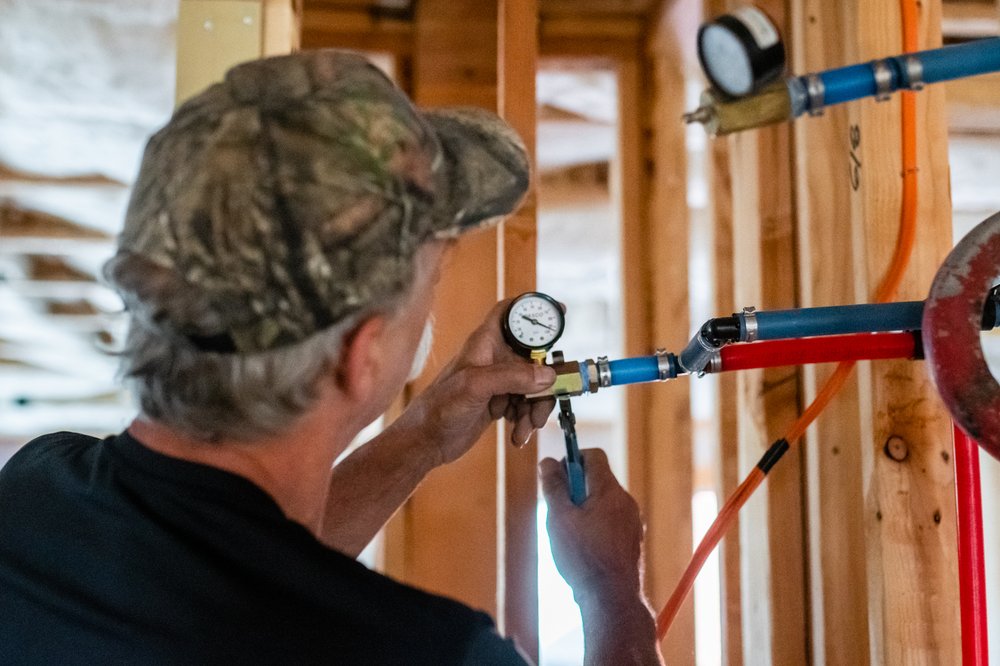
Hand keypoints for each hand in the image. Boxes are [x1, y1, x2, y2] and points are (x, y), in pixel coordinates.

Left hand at [396, 300, 557, 466]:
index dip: (534, 306)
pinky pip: (526, 406)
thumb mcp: (475, 386)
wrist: (426, 441)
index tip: (559, 311)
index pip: (511, 313)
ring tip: (526, 426)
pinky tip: (517, 435)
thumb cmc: (439, 407)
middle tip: (545, 399)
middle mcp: (494, 358)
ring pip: (534, 385)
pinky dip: (527, 420)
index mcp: (485, 343)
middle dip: (546, 380)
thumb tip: (547, 375)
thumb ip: (512, 377)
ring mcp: (499, 381)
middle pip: (535, 356)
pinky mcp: (500, 402)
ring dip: (536, 408)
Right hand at [539, 448, 644, 605]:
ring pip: (604, 502)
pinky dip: (596, 526)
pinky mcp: (633, 540)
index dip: (572, 459)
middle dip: (575, 489)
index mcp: (609, 491)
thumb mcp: (559, 518)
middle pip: (598, 479)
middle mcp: (626, 502)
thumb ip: (553, 487)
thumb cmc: (583, 558)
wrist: (611, 598)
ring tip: (570, 536)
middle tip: (559, 511)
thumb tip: (548, 462)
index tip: (557, 478)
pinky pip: (612, 521)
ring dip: (585, 509)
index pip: (593, 456)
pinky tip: (584, 549)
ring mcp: (632, 521)